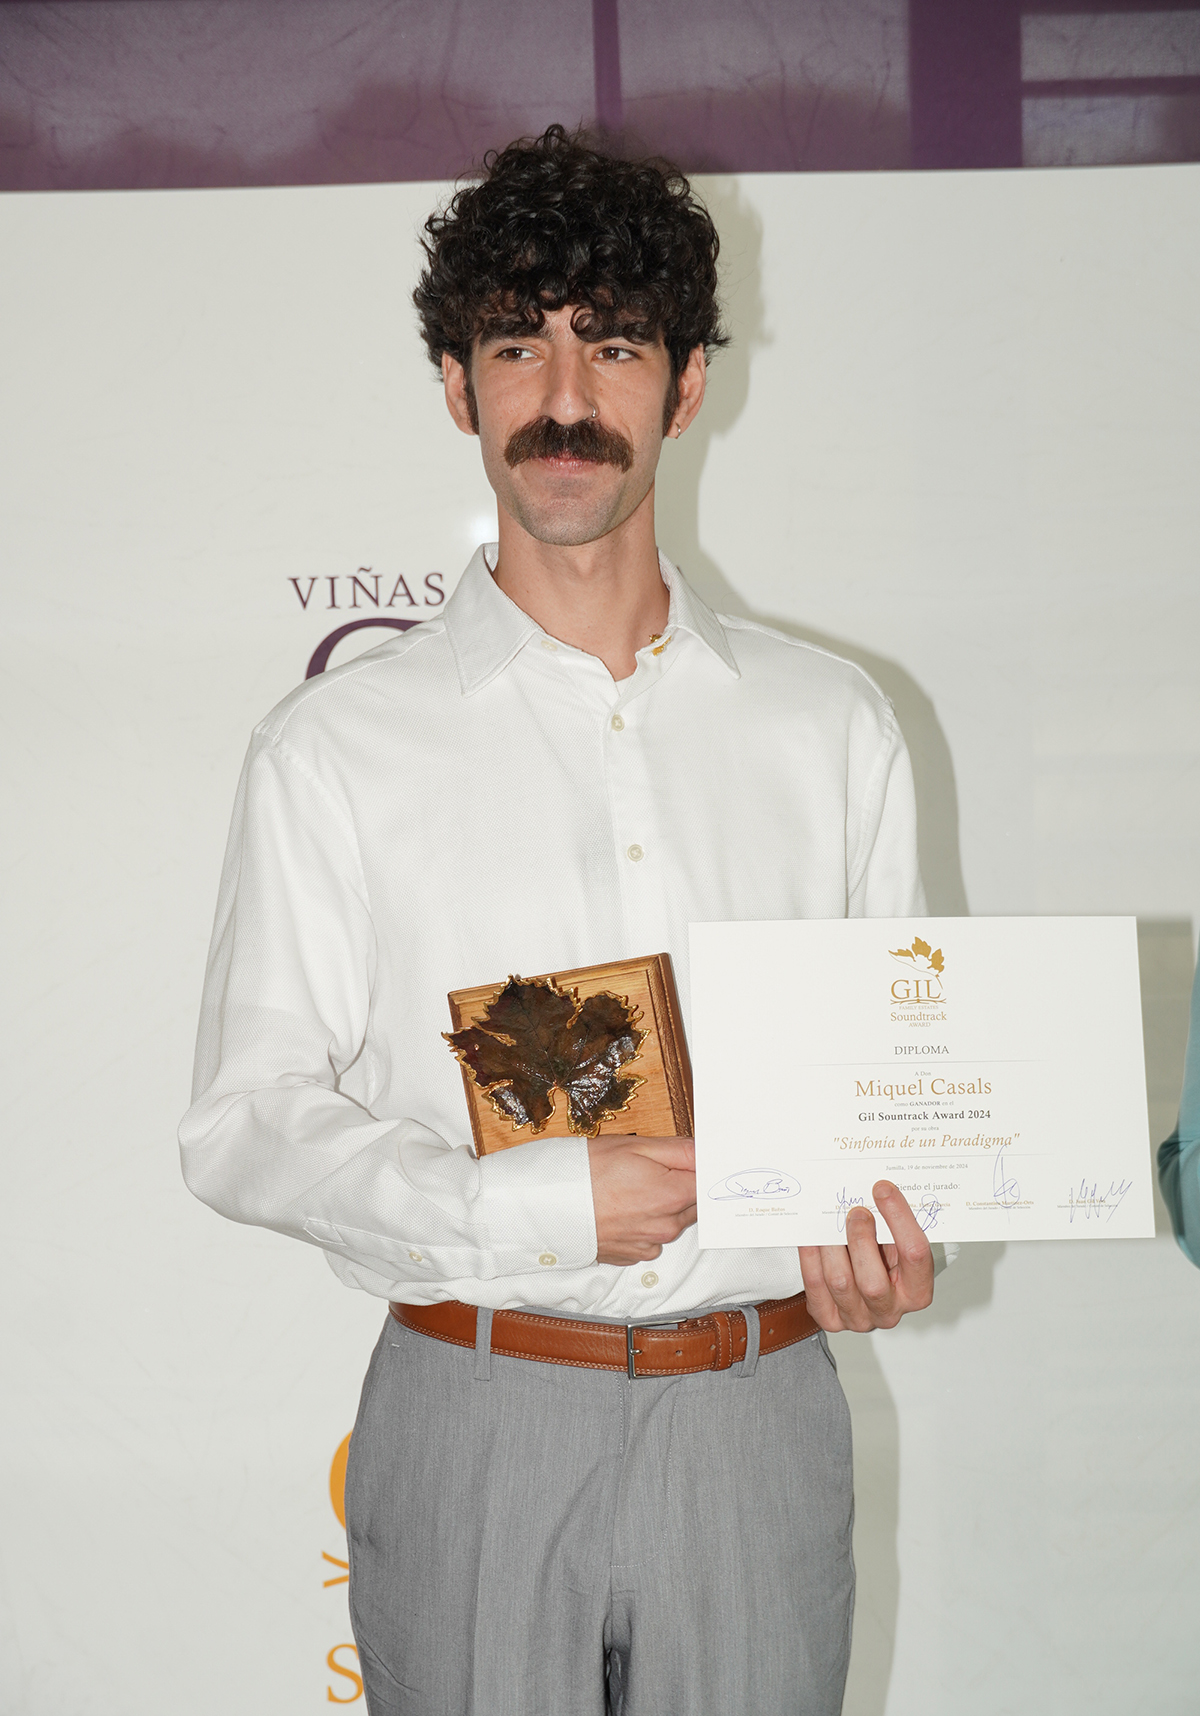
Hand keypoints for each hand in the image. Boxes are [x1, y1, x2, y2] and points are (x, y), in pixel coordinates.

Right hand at [588, 1135, 696, 1265]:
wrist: (547, 1203)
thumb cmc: (587, 1171)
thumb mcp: (636, 1145)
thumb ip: (680, 1150)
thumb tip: (708, 1153)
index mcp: (672, 1196)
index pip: (708, 1185)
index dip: (703, 1171)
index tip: (692, 1162)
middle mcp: (665, 1227)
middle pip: (692, 1205)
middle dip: (681, 1188)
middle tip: (652, 1170)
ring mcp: (648, 1245)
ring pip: (671, 1223)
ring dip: (662, 1207)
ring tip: (630, 1188)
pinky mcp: (631, 1256)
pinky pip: (650, 1238)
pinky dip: (643, 1224)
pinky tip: (622, 1208)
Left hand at [798, 1180, 933, 1331]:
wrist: (866, 1285)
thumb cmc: (886, 1261)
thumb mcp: (898, 1245)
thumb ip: (892, 1225)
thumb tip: (876, 1191)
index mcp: (917, 1292)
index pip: (915, 1255)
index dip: (899, 1218)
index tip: (883, 1190)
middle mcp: (890, 1311)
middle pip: (873, 1282)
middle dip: (861, 1239)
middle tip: (855, 1212)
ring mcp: (859, 1318)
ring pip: (840, 1283)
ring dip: (833, 1247)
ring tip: (831, 1223)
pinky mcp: (830, 1318)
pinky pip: (816, 1286)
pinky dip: (811, 1256)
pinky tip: (812, 1238)